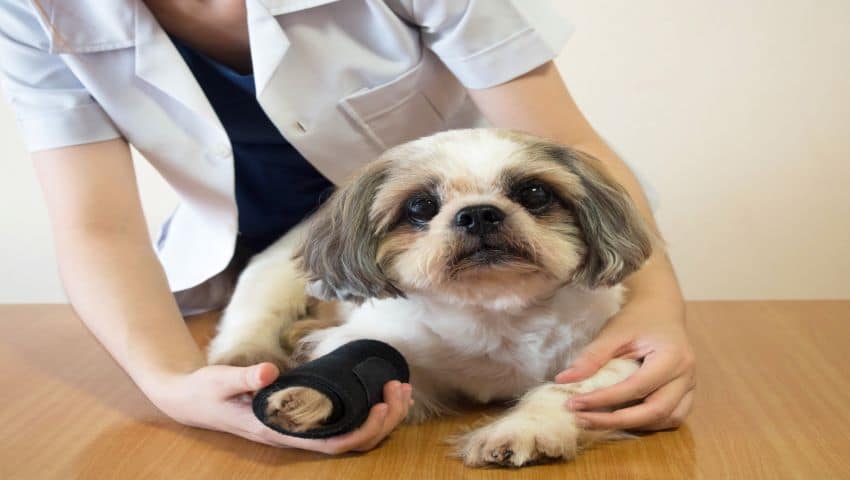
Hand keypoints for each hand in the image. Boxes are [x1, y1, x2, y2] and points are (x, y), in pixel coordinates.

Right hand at [148, 362, 412, 452]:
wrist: (189, 397)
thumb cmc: (205, 391)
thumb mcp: (219, 381)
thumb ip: (243, 378)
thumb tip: (268, 373)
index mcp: (279, 430)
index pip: (331, 443)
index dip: (362, 430)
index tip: (382, 405)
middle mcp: (294, 434)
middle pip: (350, 441)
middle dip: (382, 420)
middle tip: (399, 388)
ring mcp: (298, 427)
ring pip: (349, 433)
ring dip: (380, 417)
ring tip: (399, 389)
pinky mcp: (300, 414)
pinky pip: (340, 420)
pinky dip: (365, 409)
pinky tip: (377, 390)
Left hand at [555, 298, 694, 430]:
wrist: (660, 309)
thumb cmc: (637, 319)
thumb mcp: (613, 332)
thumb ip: (592, 356)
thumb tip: (563, 380)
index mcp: (672, 356)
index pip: (636, 387)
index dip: (604, 399)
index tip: (574, 404)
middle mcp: (686, 375)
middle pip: (655, 411)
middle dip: (616, 421)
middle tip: (583, 420)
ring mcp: (690, 386)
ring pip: (666, 419)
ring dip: (633, 425)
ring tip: (598, 420)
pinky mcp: (686, 393)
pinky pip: (671, 417)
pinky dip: (647, 422)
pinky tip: (622, 417)